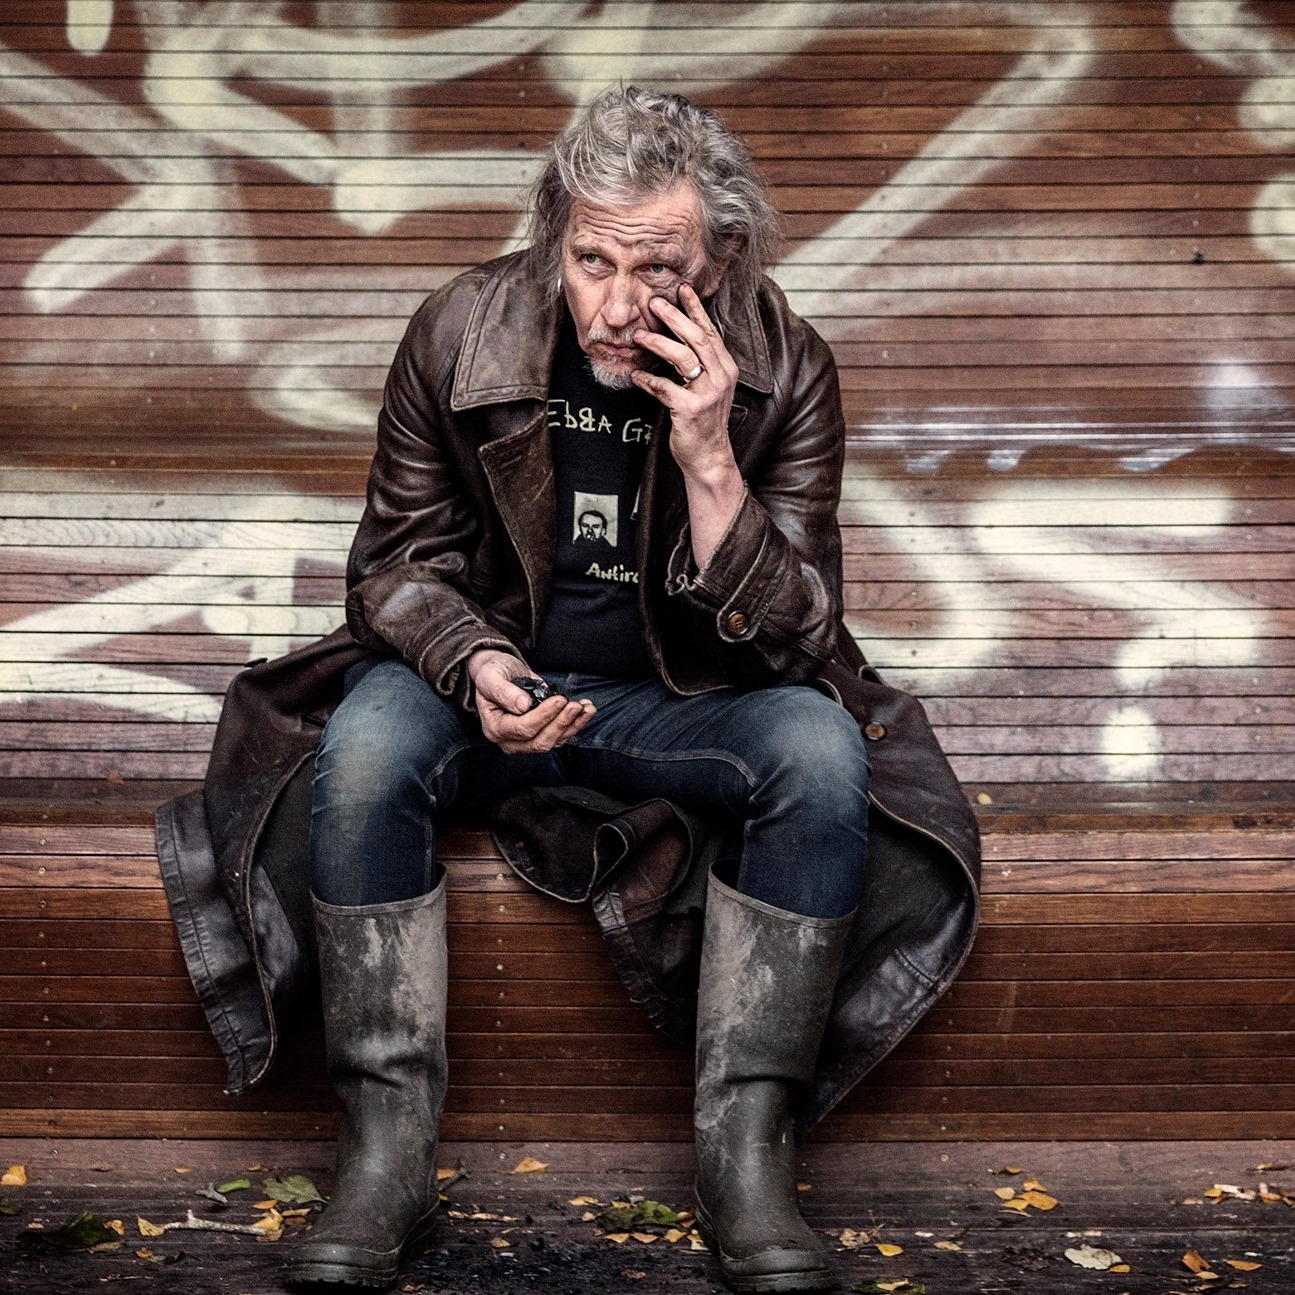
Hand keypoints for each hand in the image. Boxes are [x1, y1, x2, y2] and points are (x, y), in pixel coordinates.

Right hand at [466, 649, 593, 753]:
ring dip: (573, 725)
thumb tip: (523, 705)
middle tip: (575, 705)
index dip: (544, 716)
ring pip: (553, 742)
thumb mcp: (491, 677)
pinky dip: (576, 724)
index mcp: (495, 728)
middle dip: (561, 723)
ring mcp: (525, 742)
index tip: (559, 699)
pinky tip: (586, 710)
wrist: (500, 674)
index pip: (523, 729)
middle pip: (540, 741)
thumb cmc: (493, 675)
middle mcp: (510, 741)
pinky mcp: (540, 736)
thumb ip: (503, 691)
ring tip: (586, 707)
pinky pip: (560, 737)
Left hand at [630, 284, 744, 567]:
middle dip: (674, 317)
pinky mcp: (691, 410)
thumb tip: (675, 338)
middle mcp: (721, 377)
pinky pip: (665, 388)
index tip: (682, 288)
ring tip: (639, 335)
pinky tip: (635, 375)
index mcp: (726, 368)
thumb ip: (697, 364)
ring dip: (659, 343)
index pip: (710, 331)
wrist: (708, 456)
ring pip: (683, 358)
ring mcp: (708, 394)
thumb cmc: (702, 420)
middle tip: (653, 301)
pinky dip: (648, 380)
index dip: (696, 309)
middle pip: (697, 338)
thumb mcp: (706, 388)